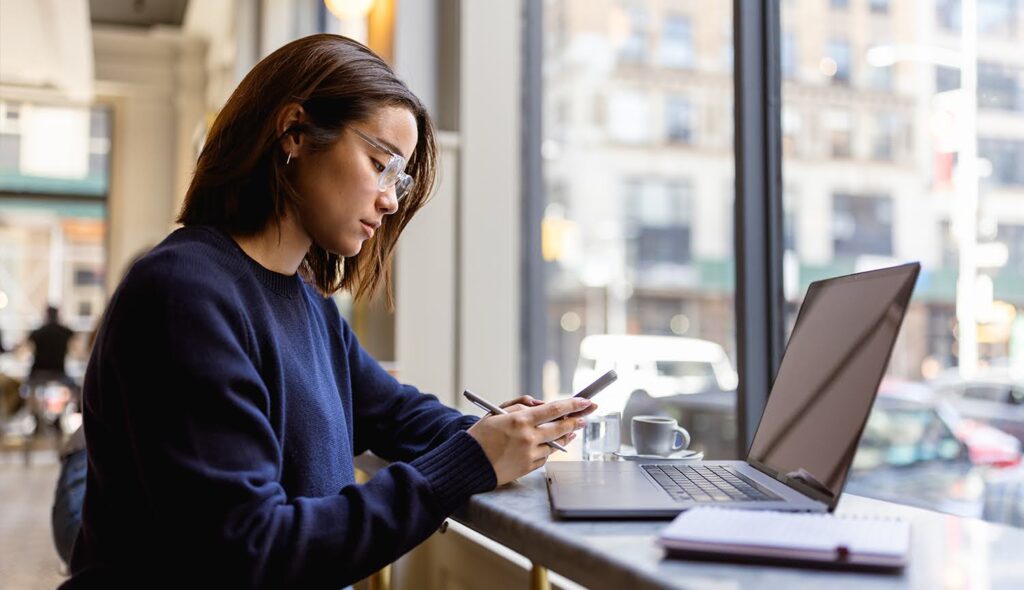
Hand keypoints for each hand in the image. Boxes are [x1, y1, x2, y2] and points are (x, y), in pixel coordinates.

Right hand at [467, 397, 592, 485]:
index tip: (586, 402)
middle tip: (585, 417)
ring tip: (572, 431)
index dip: (573, 405)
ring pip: (555, 443)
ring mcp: (529, 454)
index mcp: (520, 420)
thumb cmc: (480, 435)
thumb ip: (520, 403)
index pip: (554, 409)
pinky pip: (545, 456)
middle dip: (576, 421)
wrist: (467, 463)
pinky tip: (552, 444)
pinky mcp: (528, 468)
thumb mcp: (496, 411)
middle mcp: (528, 438)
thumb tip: (541, 404)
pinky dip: (549, 449)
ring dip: (566, 436)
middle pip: (561, 427)